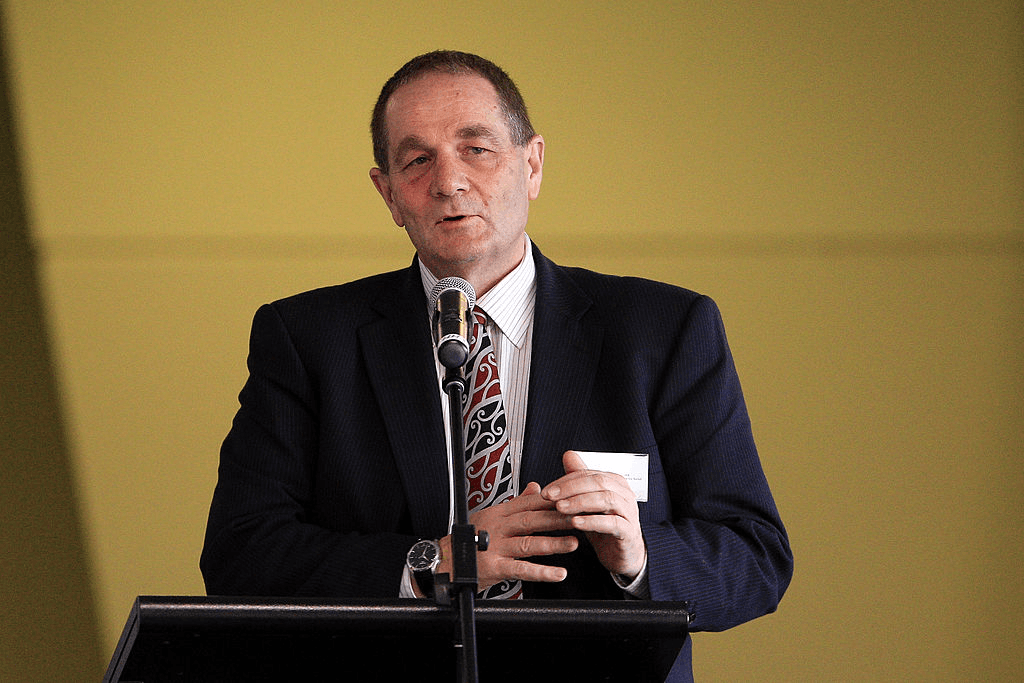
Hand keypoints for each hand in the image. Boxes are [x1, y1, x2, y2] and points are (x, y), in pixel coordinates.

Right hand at [437, 482, 578, 591]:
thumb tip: (535, 487)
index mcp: (499, 512)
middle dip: (558, 520)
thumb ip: (516, 502)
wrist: (444, 561)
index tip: (573, 500)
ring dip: (553, 544)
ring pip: (528, 544)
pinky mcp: (494, 566)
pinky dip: (541, 572)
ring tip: (574, 543)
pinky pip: (521, 569)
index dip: (552, 502)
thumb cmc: (469, 539)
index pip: (530, 503)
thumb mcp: (492, 515)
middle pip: (532, 521)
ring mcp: (495, 547)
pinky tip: (558, 573)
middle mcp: (498, 527)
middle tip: (580, 519)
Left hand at [541, 451, 646, 579]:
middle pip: (598, 482)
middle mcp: (624, 494)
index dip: (565, 480)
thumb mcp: (587, 502)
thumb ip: (579, 480)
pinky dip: (593, 521)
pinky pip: (613, 523)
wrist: (622, 554)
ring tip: (560, 508)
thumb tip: (568, 455)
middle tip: (550, 496)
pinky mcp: (629, 532)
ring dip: (580, 502)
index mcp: (614, 482)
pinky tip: (576, 523)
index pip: (588, 474)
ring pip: (606, 499)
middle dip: (570, 488)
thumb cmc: (604, 526)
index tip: (546, 490)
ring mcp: (629, 512)